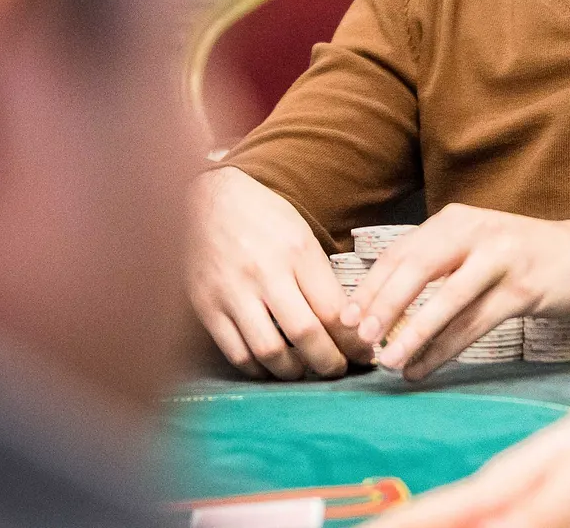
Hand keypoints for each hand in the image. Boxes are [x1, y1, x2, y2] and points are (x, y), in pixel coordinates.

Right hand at [188, 166, 372, 379]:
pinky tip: (270, 366)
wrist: (206, 199)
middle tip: (339, 370)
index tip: (363, 353)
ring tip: (304, 370)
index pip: (334, 309)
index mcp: (297, 251)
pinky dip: (257, 368)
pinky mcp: (206, 306)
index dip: (353, 341)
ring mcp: (232, 291)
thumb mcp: (301, 235)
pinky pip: (235, 352)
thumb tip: (345, 324)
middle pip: (305, 334)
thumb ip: (319, 277)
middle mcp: (265, 272)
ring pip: (269, 351)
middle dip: (329, 362)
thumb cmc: (262, 217)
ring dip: (293, 371)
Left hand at [344, 204, 569, 380]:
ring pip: (447, 300)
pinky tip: (426, 366)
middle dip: (384, 306)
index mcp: (456, 220)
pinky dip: (446, 349)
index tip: (345, 317)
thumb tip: (380, 304)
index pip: (401, 252)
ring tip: (389, 361)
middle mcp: (476, 232)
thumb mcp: (476, 244)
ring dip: (414, 334)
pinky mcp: (523, 288)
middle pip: (418, 269)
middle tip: (360, 337)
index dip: (370, 286)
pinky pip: (476, 323)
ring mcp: (502, 258)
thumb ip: (436, 263)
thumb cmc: (522, 255)